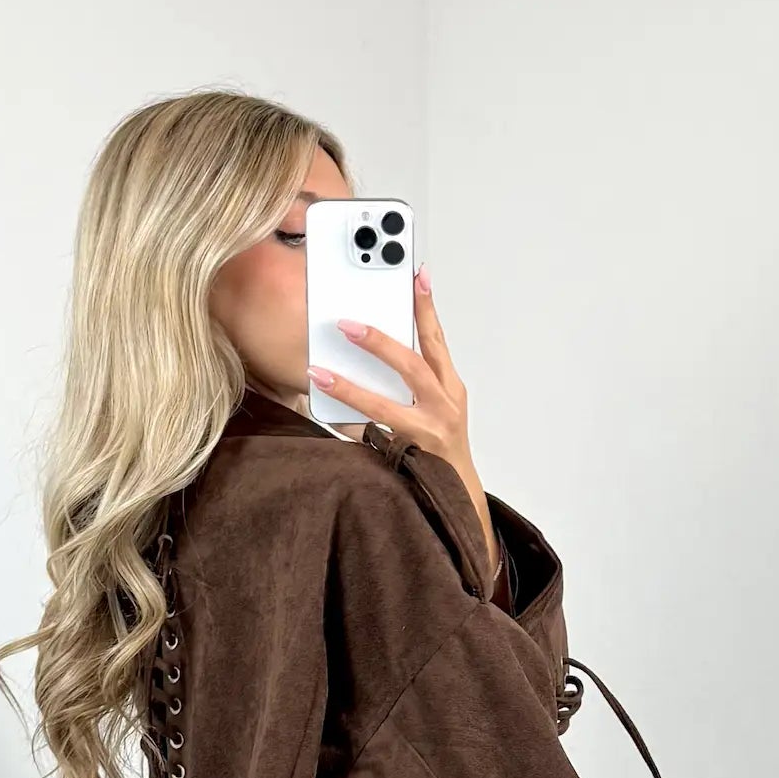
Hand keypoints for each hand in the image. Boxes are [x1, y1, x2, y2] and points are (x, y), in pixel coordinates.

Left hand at [308, 264, 501, 583]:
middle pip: (414, 365)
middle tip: (347, 324)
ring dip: (352, 387)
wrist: (458, 502)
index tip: (415, 275)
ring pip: (388, 405)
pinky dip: (349, 425)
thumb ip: (413, 384)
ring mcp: (430, 434)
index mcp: (450, 390)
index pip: (437, 341)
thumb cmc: (440, 453)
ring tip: (320, 373)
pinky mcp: (413, 457)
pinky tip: (326, 417)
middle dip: (380, 341)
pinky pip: (374, 438)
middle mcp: (446, 407)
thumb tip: (376, 350)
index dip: (426, 307)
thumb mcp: (436, 411)